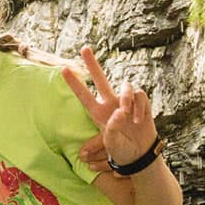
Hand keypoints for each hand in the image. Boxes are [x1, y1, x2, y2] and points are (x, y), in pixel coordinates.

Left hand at [62, 46, 159, 168]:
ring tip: (126, 115)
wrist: (141, 156)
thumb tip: (119, 111)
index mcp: (98, 114)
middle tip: (84, 49)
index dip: (74, 83)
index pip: (84, 96)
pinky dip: (140, 107)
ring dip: (127, 99)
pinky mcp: (141, 103)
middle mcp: (111, 104)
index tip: (63, 69)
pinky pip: (140, 96)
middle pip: (101, 79)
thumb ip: (112, 128)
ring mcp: (126, 103)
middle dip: (93, 64)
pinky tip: (138, 121)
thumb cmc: (122, 151)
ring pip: (126, 87)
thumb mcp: (112, 143)